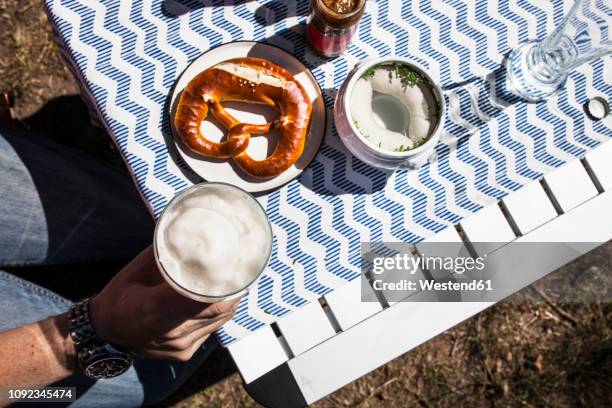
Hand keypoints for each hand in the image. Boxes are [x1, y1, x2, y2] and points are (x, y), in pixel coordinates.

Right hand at [89, 246, 240, 361]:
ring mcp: (179, 346)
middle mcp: (171, 332)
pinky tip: (217, 301)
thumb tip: (189, 235)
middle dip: (234, 290)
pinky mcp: (184, 354)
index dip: (225, 284)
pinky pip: (210, 331)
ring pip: (219, 321)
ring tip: (236, 282)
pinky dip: (217, 315)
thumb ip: (164, 254)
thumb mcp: (137, 269)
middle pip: (217, 310)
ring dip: (229, 302)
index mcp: (156, 309)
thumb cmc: (120, 295)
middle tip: (243, 271)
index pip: (203, 298)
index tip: (237, 268)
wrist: (105, 332)